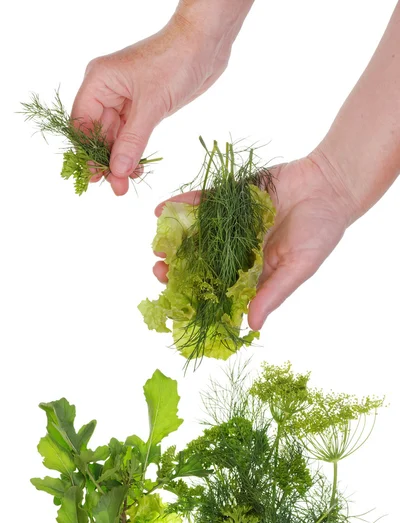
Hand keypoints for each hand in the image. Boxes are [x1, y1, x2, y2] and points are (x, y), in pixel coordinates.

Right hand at [71, 15, 231, 195]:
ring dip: (120, 161)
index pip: (82, 122)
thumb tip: (117, 171)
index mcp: (99, 81)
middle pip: (97, 134)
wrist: (205, 44)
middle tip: (117, 189)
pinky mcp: (143, 107)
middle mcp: (107, 91)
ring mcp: (125, 100)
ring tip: (125, 185)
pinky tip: (137, 170)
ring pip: (115, 138)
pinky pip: (131, 135)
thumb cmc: (175, 62)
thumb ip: (133, 140)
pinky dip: (133, 153)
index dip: (87, 152)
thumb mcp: (152, 105)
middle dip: (106, 162)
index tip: (96, 177)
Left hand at [153, 151, 355, 328]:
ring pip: (196, 234)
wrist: (329, 186)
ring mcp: (231, 223)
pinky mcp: (230, 197)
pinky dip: (182, 204)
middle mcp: (236, 250)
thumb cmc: (320, 232)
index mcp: (251, 272)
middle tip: (160, 270)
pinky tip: (162, 209)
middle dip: (178, 269)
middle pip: (200, 263)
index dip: (195, 296)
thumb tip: (253, 326)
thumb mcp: (299, 267)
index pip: (218, 289)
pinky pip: (202, 201)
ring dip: (174, 240)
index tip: (175, 300)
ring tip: (157, 244)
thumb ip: (273, 293)